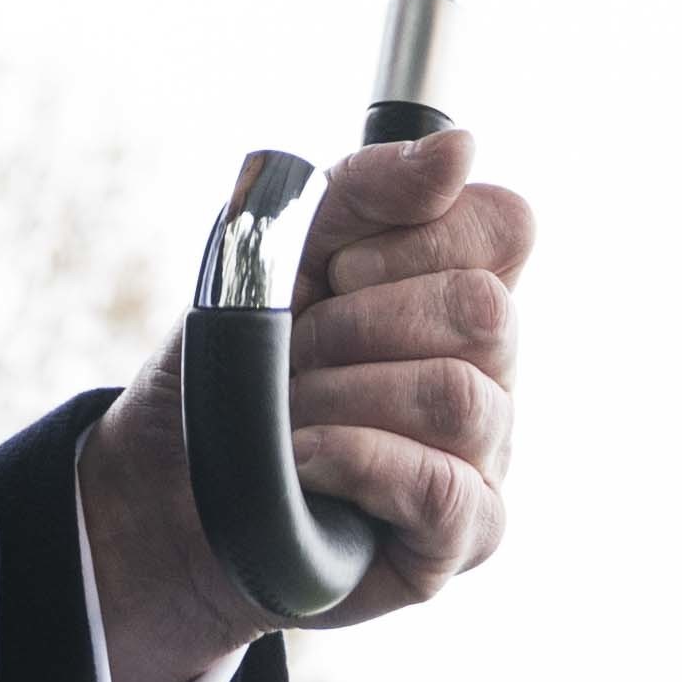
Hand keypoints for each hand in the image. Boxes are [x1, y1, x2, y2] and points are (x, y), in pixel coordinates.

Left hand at [77, 128, 534, 681]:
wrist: (174, 475)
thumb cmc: (240, 358)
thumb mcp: (281, 249)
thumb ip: (369, 189)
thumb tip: (460, 148)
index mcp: (459, 281)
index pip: (507, 225)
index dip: (418, 238)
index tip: (340, 268)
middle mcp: (492, 365)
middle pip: (484, 311)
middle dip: (358, 326)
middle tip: (297, 352)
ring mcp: (486, 452)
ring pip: (459, 397)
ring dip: (344, 397)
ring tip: (290, 417)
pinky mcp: (463, 533)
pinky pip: (444, 488)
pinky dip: (358, 461)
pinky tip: (305, 460)